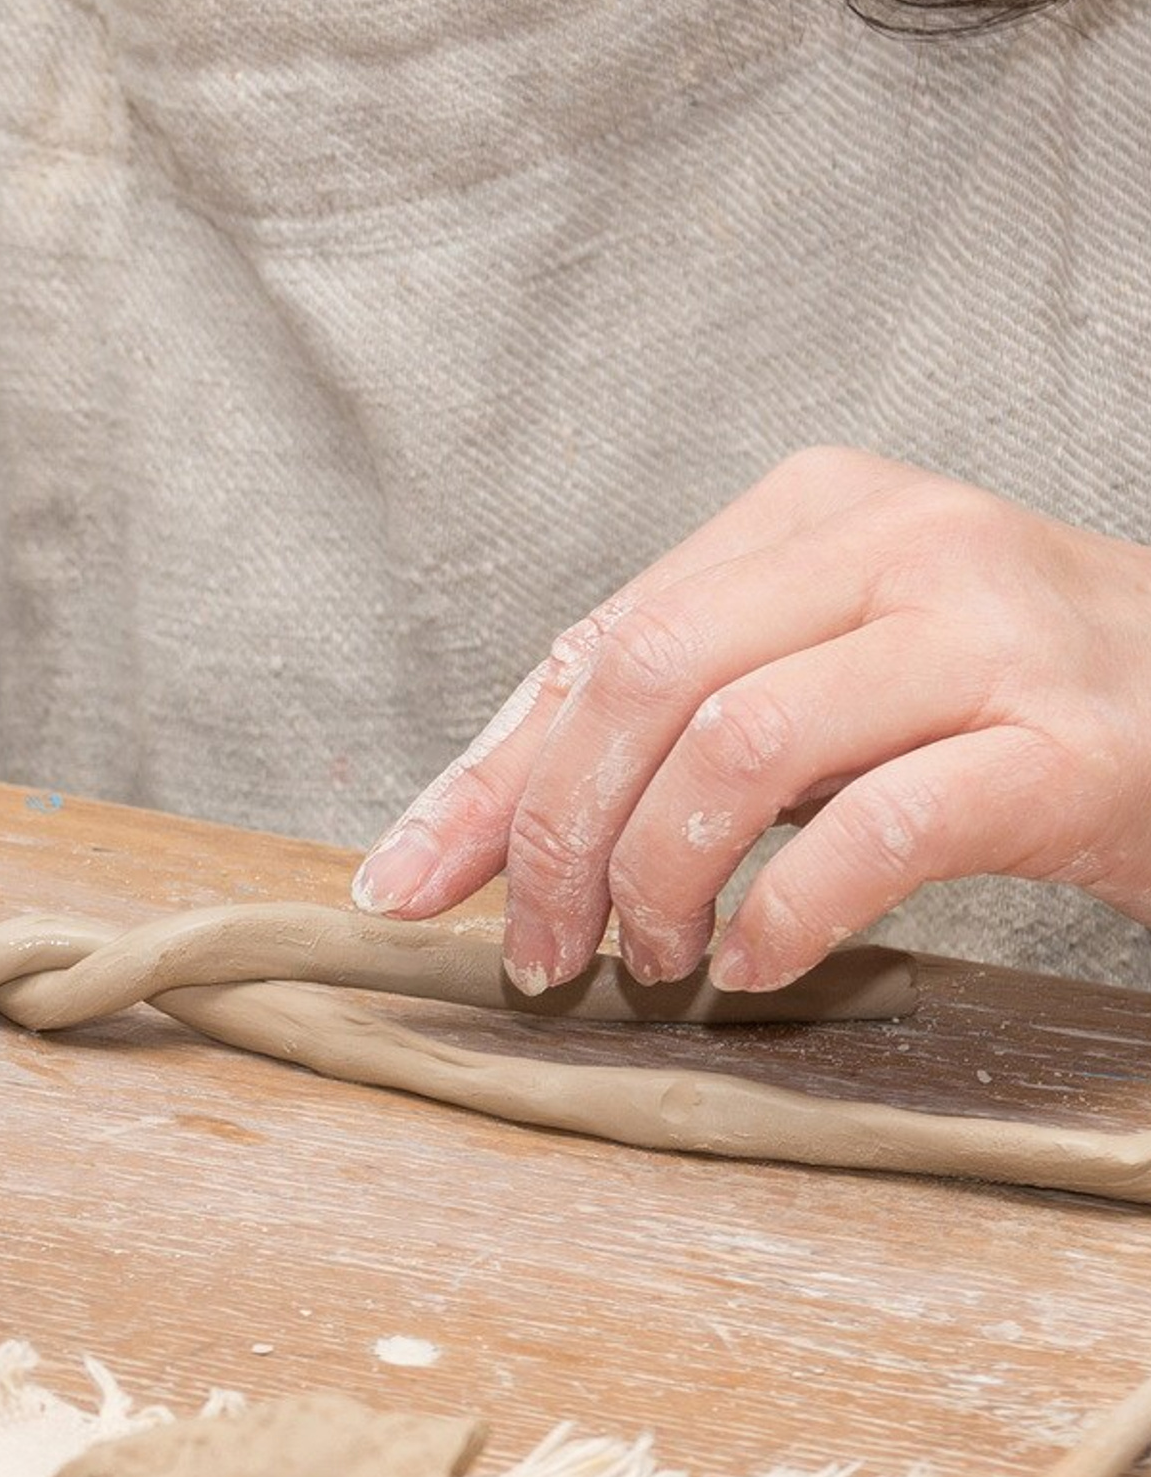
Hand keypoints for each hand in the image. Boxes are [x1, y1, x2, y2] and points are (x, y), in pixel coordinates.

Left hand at [349, 447, 1150, 991]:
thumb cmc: (1000, 710)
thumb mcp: (822, 680)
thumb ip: (663, 727)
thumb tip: (462, 839)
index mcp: (811, 511)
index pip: (600, 645)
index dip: (485, 780)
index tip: (407, 887)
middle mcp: (895, 542)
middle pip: (645, 681)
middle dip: (557, 837)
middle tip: (541, 953)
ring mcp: (987, 632)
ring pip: (737, 745)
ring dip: (659, 880)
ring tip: (655, 960)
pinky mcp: (1069, 743)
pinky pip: (875, 829)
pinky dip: (783, 913)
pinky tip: (753, 965)